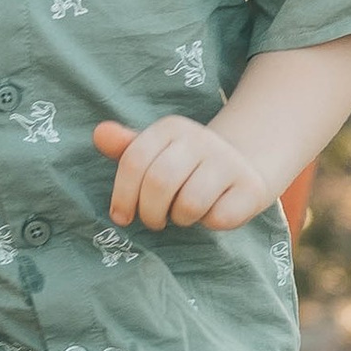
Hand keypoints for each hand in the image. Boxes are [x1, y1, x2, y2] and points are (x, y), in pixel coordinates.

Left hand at [93, 114, 273, 231]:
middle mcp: (201, 139)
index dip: (122, 196)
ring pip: (189, 203)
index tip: (121, 217)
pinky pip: (218, 217)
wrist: (243, 165)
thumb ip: (125, 148)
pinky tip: (211, 212)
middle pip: (159, 183)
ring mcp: (229, 161)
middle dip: (150, 213)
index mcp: (171, 128)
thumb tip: (99, 133)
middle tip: (154, 221)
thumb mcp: (155, 154)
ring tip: (183, 213)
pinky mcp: (250, 186)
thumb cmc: (186, 166)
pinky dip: (209, 222)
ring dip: (180, 218)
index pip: (134, 161)